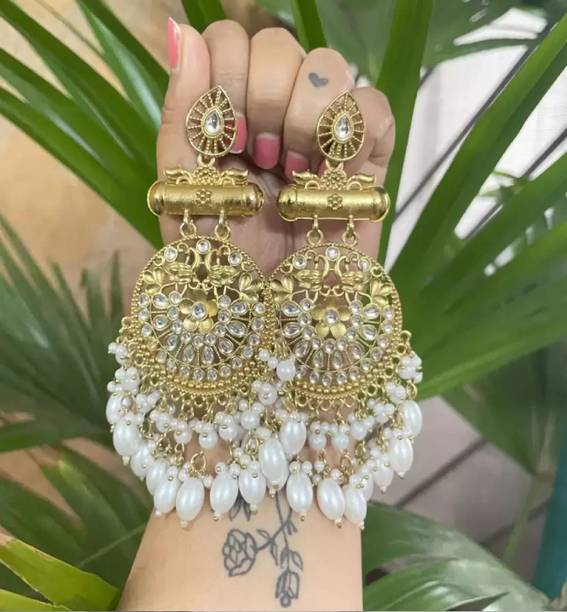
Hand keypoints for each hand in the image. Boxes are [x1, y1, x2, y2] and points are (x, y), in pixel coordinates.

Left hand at [158, 19, 394, 270]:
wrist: (271, 319)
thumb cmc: (222, 265)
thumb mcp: (184, 191)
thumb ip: (180, 113)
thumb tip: (180, 30)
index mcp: (228, 116)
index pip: (229, 39)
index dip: (226, 74)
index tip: (225, 138)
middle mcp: (275, 116)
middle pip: (278, 42)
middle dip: (261, 97)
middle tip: (258, 158)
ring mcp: (322, 135)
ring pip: (327, 64)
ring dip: (303, 117)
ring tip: (293, 173)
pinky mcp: (367, 161)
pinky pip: (374, 107)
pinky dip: (352, 133)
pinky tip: (330, 175)